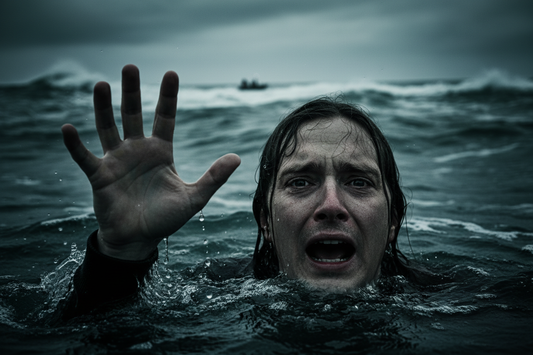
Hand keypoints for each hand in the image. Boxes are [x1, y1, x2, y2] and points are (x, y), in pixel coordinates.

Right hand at [61, 65, 240, 259]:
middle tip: (130, 67)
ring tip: (101, 85)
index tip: (171, 73)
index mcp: (161, 152)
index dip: (168, 97)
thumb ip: (214, 177)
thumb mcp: (194, 198)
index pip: (165, 118)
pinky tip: (67, 128)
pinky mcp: (99, 176)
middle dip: (131, 92)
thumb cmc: (166, 218)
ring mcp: (116, 160)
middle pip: (132, 115)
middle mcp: (137, 150)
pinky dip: (75, 145)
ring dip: (103, 108)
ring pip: (107, 128)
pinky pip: (84, 157)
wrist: (139, 240)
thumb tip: (237, 157)